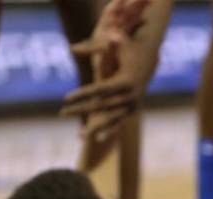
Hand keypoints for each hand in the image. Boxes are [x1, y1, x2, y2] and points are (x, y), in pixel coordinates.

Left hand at [60, 0, 151, 139]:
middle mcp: (131, 97)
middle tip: (62, 112)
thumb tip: (83, 44)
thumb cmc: (131, 50)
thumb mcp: (119, 45)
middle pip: (102, 105)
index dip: (83, 94)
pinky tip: (96, 140)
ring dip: (95, 127)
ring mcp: (133, 105)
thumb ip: (101, 46)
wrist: (150, 61)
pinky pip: (119, 123)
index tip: (65, 98)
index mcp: (127, 82)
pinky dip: (108, 131)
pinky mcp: (132, 111)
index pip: (100, 90)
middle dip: (81, 109)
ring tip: (79, 136)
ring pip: (111, 119)